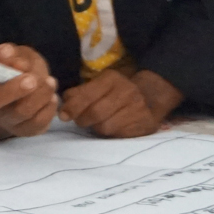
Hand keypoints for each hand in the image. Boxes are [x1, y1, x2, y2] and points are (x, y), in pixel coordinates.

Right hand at [0, 43, 58, 140]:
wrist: (13, 93)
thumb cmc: (9, 71)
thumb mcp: (6, 58)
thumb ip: (9, 57)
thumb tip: (20, 64)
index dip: (8, 85)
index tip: (19, 65)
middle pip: (8, 108)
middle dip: (20, 91)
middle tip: (34, 79)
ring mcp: (13, 123)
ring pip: (26, 114)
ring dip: (41, 96)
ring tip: (50, 81)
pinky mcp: (29, 129)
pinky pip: (41, 122)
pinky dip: (49, 107)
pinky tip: (51, 96)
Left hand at [62, 69, 181, 137]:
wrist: (149, 96)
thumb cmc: (115, 92)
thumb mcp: (98, 85)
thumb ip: (79, 93)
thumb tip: (64, 104)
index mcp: (111, 79)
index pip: (87, 95)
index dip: (72, 107)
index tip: (63, 116)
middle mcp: (126, 91)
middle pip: (95, 113)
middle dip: (82, 119)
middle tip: (80, 121)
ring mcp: (137, 108)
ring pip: (105, 127)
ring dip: (96, 127)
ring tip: (97, 122)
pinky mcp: (144, 123)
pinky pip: (118, 134)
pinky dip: (110, 133)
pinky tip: (112, 126)